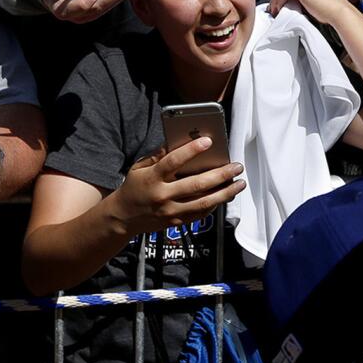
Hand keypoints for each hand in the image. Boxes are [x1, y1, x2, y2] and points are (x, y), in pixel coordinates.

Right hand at [103, 136, 246, 236]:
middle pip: (196, 185)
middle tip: (236, 166)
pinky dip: (215, 204)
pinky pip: (200, 214)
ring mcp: (170, 211)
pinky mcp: (176, 221)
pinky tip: (225, 195)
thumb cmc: (134, 187)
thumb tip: (179, 142)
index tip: (208, 141)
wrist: (123, 217)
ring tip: (239, 183)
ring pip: (203, 203)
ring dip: (225, 192)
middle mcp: (162, 196)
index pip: (173, 162)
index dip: (191, 150)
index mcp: (152, 178)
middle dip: (220, 175)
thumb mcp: (139, 167)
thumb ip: (158, 156)